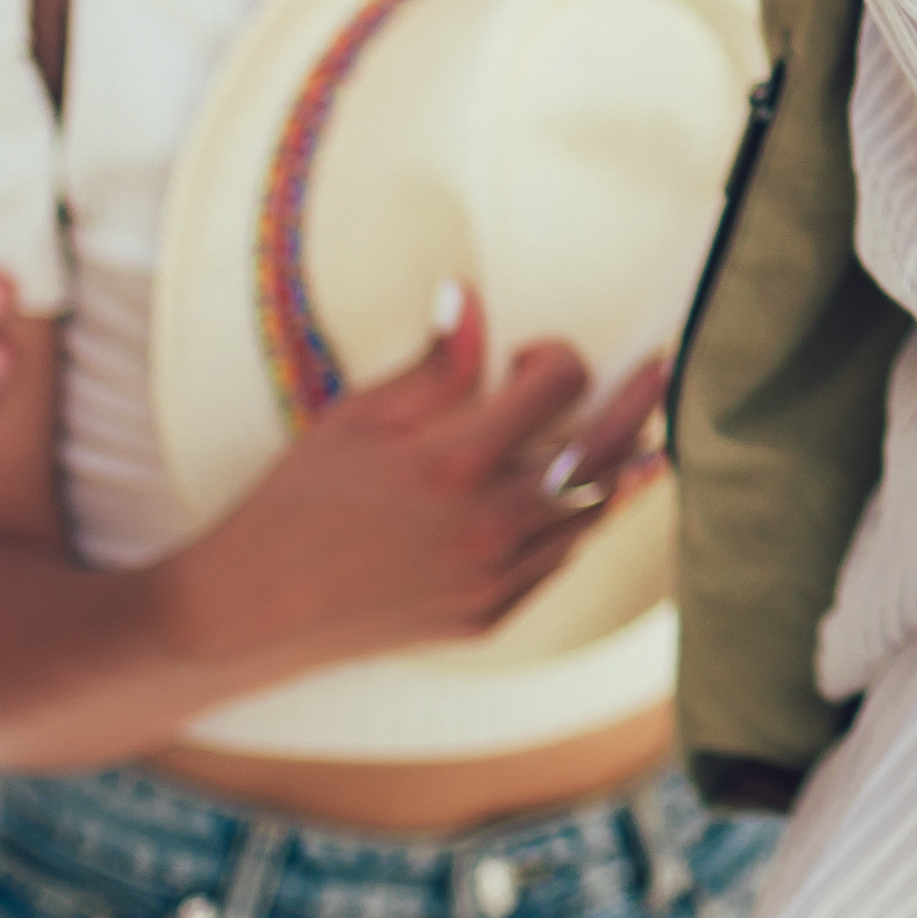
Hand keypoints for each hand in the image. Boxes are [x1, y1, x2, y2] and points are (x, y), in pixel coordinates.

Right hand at [158, 297, 669, 681]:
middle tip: (664, 368)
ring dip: (620, 467)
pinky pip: (561, 561)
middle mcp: (489, 524)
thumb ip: (432, 366)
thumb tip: (470, 301)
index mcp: (455, 463)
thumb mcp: (357, 419)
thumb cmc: (295, 504)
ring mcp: (496, 578)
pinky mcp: (491, 616)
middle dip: (638, 402)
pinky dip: (578, 521)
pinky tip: (582, 496)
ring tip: (644, 433)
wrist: (252, 611)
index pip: (557, 388)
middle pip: (601, 453)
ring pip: (592, 513)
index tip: (530, 355)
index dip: (556, 358)